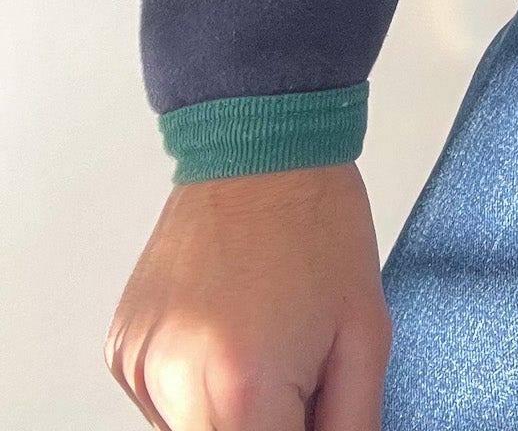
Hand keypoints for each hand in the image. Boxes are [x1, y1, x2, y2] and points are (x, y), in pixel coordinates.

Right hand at [105, 164, 390, 429]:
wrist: (260, 144)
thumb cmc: (316, 224)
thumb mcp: (365, 337)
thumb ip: (350, 424)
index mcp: (241, 389)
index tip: (313, 406)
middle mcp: (176, 384)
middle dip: (267, 422)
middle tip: (297, 374)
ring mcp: (141, 367)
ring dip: (229, 412)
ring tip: (263, 341)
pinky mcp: (122, 349)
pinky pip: (163, 401)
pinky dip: (197, 386)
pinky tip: (229, 331)